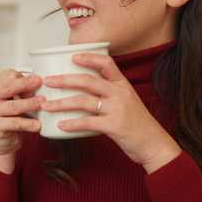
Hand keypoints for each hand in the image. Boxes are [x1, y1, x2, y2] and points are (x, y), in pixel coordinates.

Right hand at [0, 69, 44, 173]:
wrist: (2, 142)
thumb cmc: (9, 118)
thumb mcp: (12, 100)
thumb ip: (20, 90)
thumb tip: (37, 82)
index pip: (7, 76)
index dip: (23, 78)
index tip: (37, 80)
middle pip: (8, 88)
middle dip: (26, 85)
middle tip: (39, 83)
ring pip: (12, 106)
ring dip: (29, 104)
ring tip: (42, 104)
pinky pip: (14, 123)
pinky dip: (28, 124)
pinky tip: (37, 125)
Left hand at [42, 53, 181, 172]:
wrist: (154, 144)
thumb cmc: (138, 124)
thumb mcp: (127, 102)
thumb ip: (110, 94)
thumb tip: (85, 89)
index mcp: (123, 85)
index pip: (106, 64)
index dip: (89, 58)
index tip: (72, 56)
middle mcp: (120, 94)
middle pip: (88, 81)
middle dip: (64, 80)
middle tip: (48, 81)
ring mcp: (118, 109)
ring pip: (84, 101)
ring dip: (61, 103)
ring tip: (47, 105)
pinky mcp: (114, 126)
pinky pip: (88, 122)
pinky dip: (72, 124)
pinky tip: (61, 125)